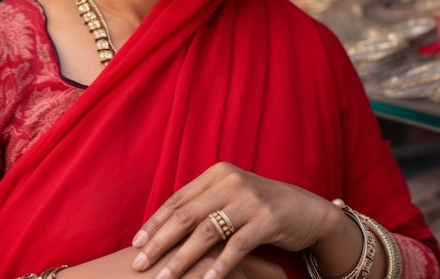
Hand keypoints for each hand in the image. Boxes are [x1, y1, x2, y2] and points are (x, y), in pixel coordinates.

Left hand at [131, 162, 338, 278]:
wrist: (304, 209)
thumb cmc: (259, 206)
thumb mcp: (230, 197)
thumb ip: (203, 205)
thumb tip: (164, 227)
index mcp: (216, 174)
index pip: (178, 199)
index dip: (155, 221)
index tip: (136, 243)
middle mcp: (229, 181)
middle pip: (187, 215)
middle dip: (160, 242)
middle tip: (140, 264)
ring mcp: (249, 198)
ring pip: (207, 232)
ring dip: (183, 259)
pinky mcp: (267, 218)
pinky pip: (237, 246)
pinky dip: (220, 266)